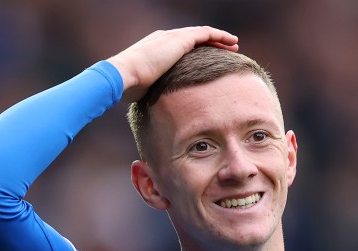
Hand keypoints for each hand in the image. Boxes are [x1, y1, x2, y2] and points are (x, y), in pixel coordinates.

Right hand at [107, 26, 238, 102]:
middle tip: (225, 50)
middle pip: (193, 39)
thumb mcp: (144, 90)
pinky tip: (232, 41)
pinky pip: (206, 34)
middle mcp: (165, 39)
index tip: (207, 62)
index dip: (196, 53)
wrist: (124, 74)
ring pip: (202, 34)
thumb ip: (152, 93)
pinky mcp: (181, 39)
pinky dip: (220, 36)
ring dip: (219, 39)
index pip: (180, 48)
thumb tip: (155, 109)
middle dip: (210, 44)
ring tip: (233, 45)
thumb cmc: (129, 87)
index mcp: (156, 49)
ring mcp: (173, 37)